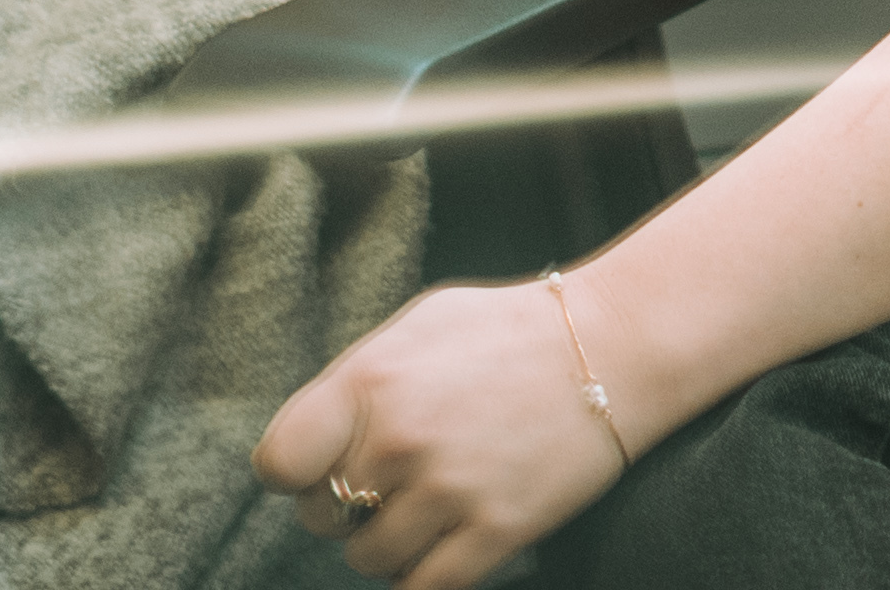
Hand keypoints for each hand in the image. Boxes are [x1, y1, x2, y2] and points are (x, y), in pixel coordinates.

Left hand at [254, 278, 633, 586]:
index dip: (294, 471)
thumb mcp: (418, 327)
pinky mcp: (495, 532)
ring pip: (368, 560)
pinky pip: (423, 588)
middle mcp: (401, 439)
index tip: (316, 467)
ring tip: (420, 507)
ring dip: (385, 542)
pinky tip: (440, 543)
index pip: (279, 462)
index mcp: (370, 380)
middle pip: (321, 516)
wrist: (610, 347)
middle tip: (383, 481)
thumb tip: (316, 436)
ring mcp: (449, 491)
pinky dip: (421, 575)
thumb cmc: (508, 330)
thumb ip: (358, 381)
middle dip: (342, 505)